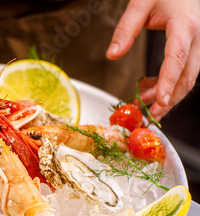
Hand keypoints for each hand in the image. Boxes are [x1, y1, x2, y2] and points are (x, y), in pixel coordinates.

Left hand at [106, 0, 199, 120]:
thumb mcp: (141, 3)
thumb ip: (126, 29)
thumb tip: (112, 54)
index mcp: (185, 25)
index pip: (178, 58)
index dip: (168, 81)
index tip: (160, 101)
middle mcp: (197, 37)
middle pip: (188, 74)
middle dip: (171, 98)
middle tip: (152, 115)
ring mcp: (198, 43)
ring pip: (188, 76)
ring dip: (167, 94)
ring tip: (142, 103)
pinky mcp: (193, 48)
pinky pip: (183, 71)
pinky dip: (166, 83)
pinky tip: (147, 87)